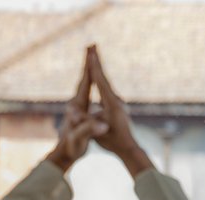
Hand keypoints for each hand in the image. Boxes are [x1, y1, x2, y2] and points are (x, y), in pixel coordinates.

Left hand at [46, 52, 107, 171]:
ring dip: (89, 70)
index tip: (92, 53)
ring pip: (84, 84)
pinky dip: (90, 82)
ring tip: (92, 57)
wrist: (64, 153)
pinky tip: (93, 79)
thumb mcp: (81, 138)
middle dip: (88, 63)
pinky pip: (87, 92)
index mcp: (77, 106)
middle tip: (91, 46)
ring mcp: (77, 106)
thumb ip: (89, 129)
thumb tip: (101, 125)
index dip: (89, 68)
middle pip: (83, 79)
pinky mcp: (80, 111)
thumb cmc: (72, 147)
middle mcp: (75, 103)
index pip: (85, 83)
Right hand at [87, 46, 152, 175]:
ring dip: (99, 67)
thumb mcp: (96, 130)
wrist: (129, 149)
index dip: (95, 68)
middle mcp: (117, 100)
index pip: (101, 82)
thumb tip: (76, 114)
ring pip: (106, 82)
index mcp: (112, 104)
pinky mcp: (117, 106)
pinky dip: (100, 78)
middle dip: (97, 61)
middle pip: (104, 77)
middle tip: (93, 45)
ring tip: (93, 53)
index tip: (91, 54)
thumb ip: (86, 120)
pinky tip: (97, 74)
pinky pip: (107, 89)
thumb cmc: (112, 142)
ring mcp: (118, 103)